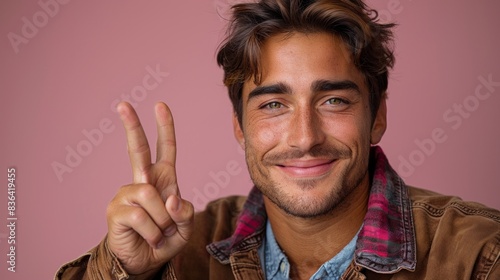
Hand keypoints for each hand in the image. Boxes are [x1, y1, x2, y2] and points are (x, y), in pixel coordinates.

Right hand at [106, 102, 193, 275]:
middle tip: (122, 104)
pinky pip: (142, 216)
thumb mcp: (185, 226)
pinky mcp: (116, 210)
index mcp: (163, 180)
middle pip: (138, 150)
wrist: (145, 262)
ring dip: (163, 221)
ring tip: (160, 233)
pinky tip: (149, 238)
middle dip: (132, 126)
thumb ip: (185, 212)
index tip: (160, 106)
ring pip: (151, 195)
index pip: (165, 149)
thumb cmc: (165, 239)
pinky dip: (153, 232)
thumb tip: (170, 198)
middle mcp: (143, 182)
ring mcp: (127, 194)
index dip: (165, 128)